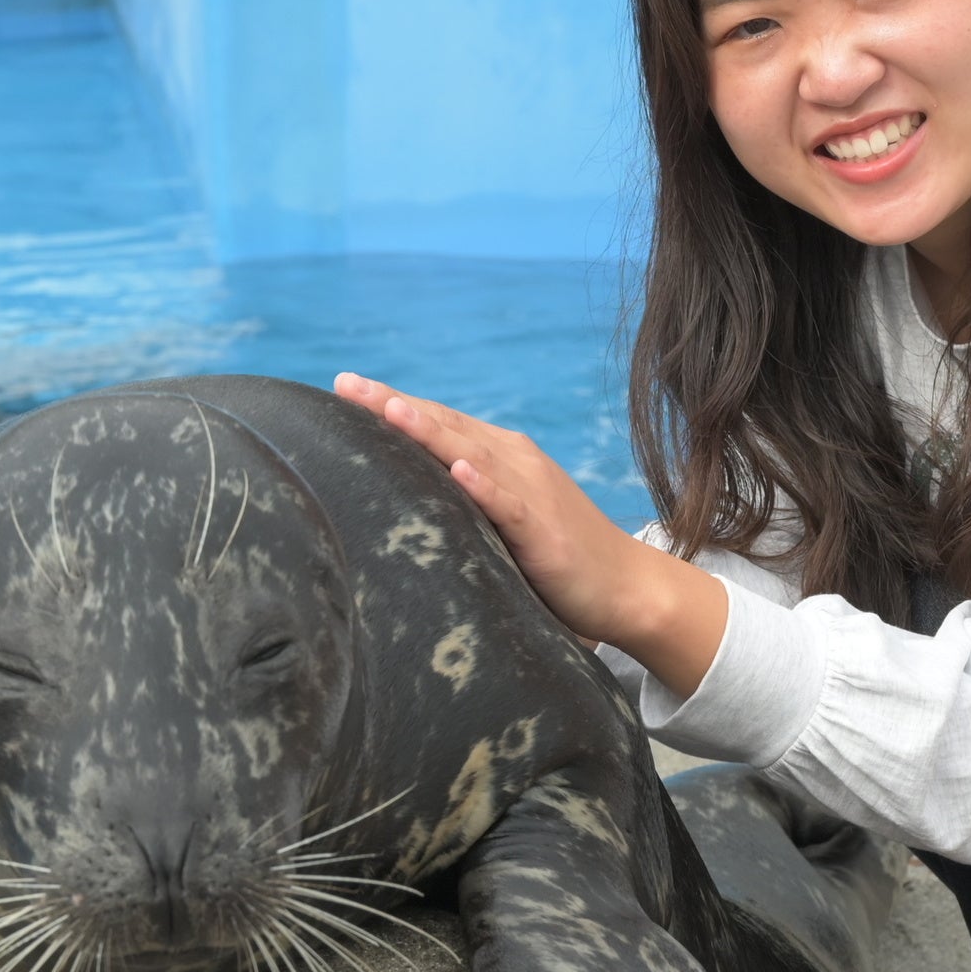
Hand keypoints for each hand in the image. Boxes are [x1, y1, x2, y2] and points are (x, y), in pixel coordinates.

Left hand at [335, 373, 730, 696]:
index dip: (391, 404)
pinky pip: (510, 504)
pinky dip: (485, 486)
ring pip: (471, 454)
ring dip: (430, 432)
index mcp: (500, 456)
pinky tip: (459, 471)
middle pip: (446, 426)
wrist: (626, 586)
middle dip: (393, 405)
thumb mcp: (503, 519)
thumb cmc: (558, 558)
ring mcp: (531, 492)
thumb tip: (400, 500)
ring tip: (389, 410)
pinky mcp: (544, 530)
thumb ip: (462, 502)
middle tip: (345, 386)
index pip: (438, 422)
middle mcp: (514, 461)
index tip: (343, 387)